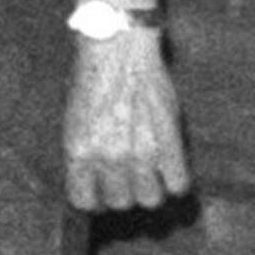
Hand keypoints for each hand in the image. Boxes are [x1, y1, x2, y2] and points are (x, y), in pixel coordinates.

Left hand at [63, 31, 190, 212]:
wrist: (119, 51)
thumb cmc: (93, 80)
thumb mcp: (75, 120)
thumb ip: (85, 155)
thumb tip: (92, 184)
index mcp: (78, 151)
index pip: (84, 201)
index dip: (94, 198)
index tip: (99, 191)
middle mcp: (108, 157)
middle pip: (120, 203)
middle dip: (123, 192)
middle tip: (126, 175)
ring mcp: (141, 153)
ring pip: (150, 199)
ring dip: (150, 188)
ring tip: (148, 169)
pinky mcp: (170, 144)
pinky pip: (178, 184)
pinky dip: (175, 180)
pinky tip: (169, 165)